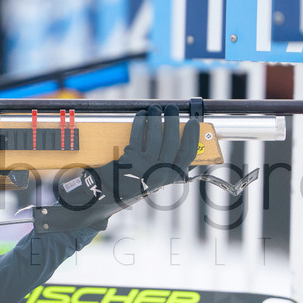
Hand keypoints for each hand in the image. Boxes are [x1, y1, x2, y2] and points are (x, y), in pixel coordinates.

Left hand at [54, 104, 199, 220]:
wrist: (110, 193)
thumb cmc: (135, 180)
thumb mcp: (157, 175)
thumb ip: (169, 161)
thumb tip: (177, 132)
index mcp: (171, 177)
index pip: (188, 155)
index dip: (192, 136)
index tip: (193, 122)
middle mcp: (160, 174)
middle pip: (172, 143)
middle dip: (173, 121)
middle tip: (171, 109)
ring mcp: (144, 168)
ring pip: (154, 138)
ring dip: (155, 118)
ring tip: (155, 108)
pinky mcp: (129, 161)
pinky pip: (136, 136)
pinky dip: (140, 123)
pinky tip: (141, 115)